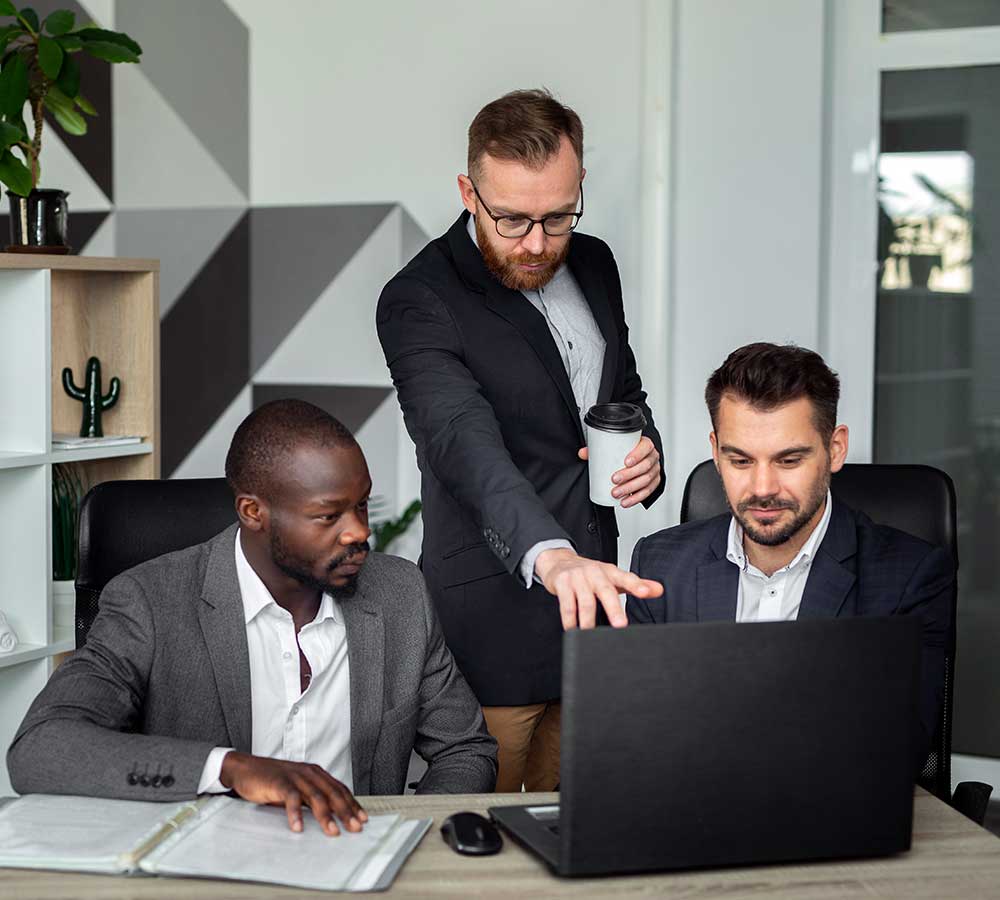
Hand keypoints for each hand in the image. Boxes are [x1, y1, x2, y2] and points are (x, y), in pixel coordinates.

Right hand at [220, 751, 367, 834]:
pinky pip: (291, 798)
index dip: (352, 804)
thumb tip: (329, 818)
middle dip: (346, 812)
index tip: (362, 819)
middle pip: (332, 793)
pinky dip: (296, 813)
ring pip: (316, 796)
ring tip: (332, 831)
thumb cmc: (273, 781)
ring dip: (325, 816)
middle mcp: (309, 773)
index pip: (339, 789)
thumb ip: (312, 799)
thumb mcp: (297, 788)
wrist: (247, 768)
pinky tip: (298, 827)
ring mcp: (295, 777)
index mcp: (316, 774)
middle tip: (354, 828)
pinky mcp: (280, 782)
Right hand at [535, 548, 663, 628]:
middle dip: (614, 609)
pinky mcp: (562, 584)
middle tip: (620, 625)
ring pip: (585, 601)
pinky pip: (567, 605)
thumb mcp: (613, 577)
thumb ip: (636, 584)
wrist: (559, 561)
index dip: (638, 585)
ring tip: (591, 633)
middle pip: (606, 591)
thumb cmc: (590, 574)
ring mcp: (577, 577)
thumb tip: (659, 590)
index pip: (626, 578)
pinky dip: (570, 620)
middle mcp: (594, 572)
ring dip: (588, 620)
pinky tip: (573, 628)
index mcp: (610, 572)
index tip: (647, 592)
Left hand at [578, 436, 660, 508]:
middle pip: (644, 467)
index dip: (637, 455)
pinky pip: (647, 492)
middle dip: (629, 475)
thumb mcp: (616, 447)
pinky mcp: (653, 483)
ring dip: (630, 489)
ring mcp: (654, 471)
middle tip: (614, 480)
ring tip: (616, 493)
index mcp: (645, 445)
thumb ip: (599, 449)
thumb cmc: (628, 451)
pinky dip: (636, 498)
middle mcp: (652, 458)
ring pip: (646, 481)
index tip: (625, 462)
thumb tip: (582, 453)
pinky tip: (625, 501)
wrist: (640, 459)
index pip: (645, 448)